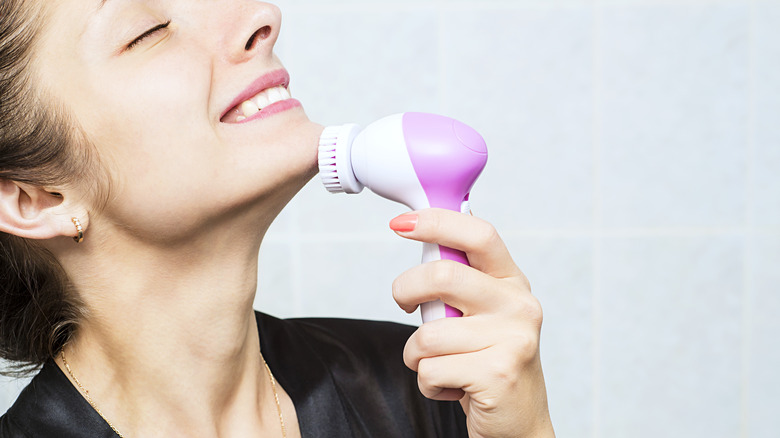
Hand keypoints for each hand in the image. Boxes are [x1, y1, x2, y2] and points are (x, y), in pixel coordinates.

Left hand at [390, 208, 554, 437]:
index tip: (400, 224)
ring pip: (428, 333)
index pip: (479, 235)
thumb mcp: (481, 311)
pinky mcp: (498, 374)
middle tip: (404, 302)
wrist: (518, 421)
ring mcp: (513, 340)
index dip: (436, 222)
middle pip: (443, 275)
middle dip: (405, 289)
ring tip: (439, 364)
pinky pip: (431, 370)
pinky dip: (428, 384)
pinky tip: (452, 387)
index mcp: (512, 281)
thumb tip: (419, 228)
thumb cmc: (488, 360)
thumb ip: (459, 277)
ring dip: (416, 355)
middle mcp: (519, 305)